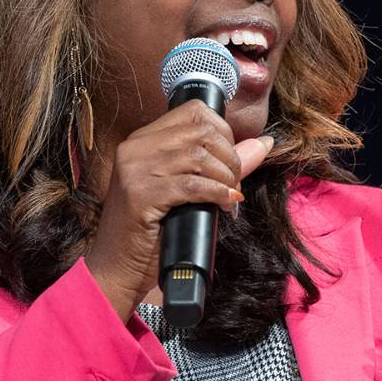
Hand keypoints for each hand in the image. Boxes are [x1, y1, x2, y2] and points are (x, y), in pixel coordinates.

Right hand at [85, 101, 273, 320]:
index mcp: (142, 140)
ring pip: (199, 155)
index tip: (230, 160)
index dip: (224, 131)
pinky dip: (216, 193)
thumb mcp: (185, 191)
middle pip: (201, 130)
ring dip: (225, 177)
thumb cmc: (152, 232)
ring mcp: (134, 170)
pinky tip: (224, 205)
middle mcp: (134, 148)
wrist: (118, 269)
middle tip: (234, 184)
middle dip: (230, 156)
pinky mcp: (141, 195)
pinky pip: (192, 184)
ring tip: (229, 198)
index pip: (193, 111)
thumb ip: (220, 164)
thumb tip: (264, 144)